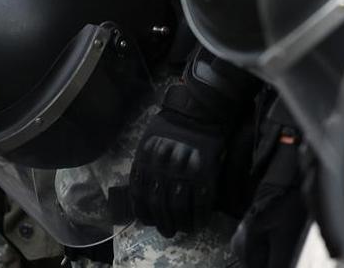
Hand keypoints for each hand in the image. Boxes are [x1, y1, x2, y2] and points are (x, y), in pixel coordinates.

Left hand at [128, 83, 234, 236]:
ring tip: (184, 229)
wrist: (198, 112)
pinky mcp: (203, 175)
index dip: (144, 213)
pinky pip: (200, 204)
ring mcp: (183, 174)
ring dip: (181, 224)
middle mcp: (162, 170)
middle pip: (159, 207)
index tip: (149, 220)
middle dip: (163, 224)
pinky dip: (199, 218)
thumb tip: (144, 190)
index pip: (140, 196)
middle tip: (168, 231)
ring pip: (179, 210)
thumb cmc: (172, 125)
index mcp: (146, 161)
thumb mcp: (149, 141)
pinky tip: (199, 222)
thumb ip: (145, 165)